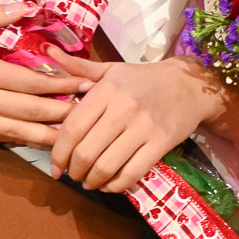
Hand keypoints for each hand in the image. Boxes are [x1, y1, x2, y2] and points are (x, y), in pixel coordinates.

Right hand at [0, 3, 89, 146]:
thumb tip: (24, 6)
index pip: (28, 82)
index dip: (60, 85)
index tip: (85, 83)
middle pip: (28, 111)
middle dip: (62, 112)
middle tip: (91, 111)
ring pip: (14, 132)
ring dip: (46, 133)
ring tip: (74, 134)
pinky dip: (17, 138)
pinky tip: (36, 138)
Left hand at [46, 49, 227, 191]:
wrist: (190, 85)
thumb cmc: (144, 79)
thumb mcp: (112, 70)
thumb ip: (79, 68)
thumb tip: (48, 52)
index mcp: (108, 89)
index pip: (73, 128)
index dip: (58, 153)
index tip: (55, 167)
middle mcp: (125, 107)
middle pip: (86, 152)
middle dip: (74, 171)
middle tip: (73, 175)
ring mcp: (145, 126)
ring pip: (107, 166)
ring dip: (92, 181)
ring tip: (89, 182)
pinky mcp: (162, 142)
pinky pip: (132, 173)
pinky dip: (116, 186)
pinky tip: (109, 185)